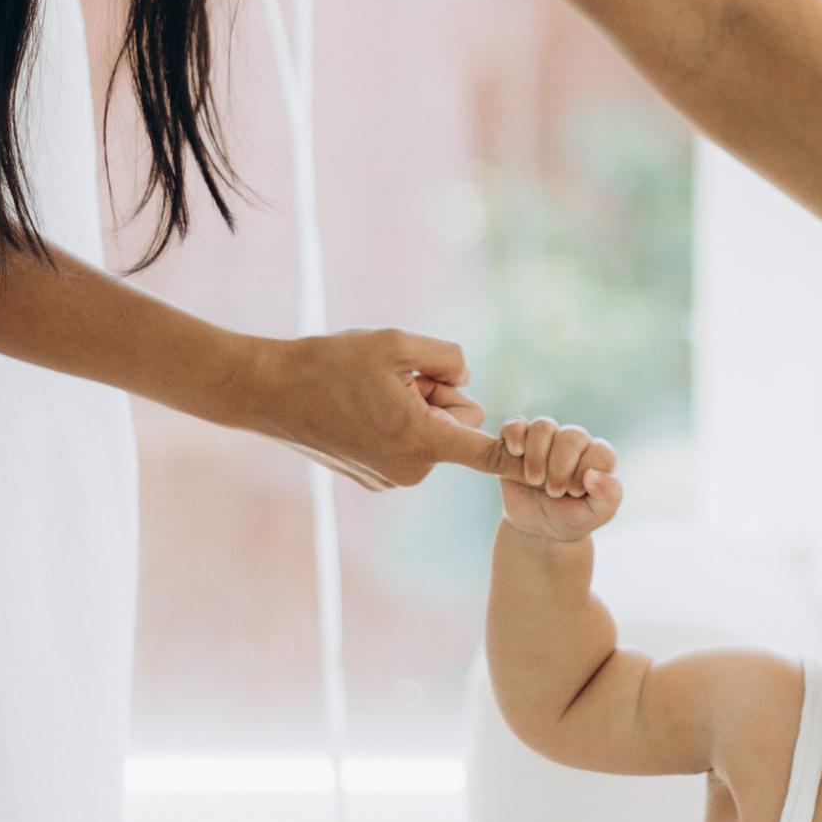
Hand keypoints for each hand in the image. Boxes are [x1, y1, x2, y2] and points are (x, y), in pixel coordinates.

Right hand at [248, 329, 504, 491]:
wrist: (268, 392)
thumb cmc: (329, 363)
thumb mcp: (396, 342)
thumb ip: (448, 356)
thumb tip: (466, 377)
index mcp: (422, 441)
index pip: (489, 454)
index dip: (522, 459)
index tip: (553, 478)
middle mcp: (410, 470)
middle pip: (459, 426)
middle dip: (440, 397)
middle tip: (399, 377)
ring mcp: (389, 479)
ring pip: (430, 434)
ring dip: (413, 408)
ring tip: (371, 390)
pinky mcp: (371, 478)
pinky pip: (405, 444)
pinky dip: (393, 423)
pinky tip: (358, 406)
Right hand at [495, 413, 623, 544]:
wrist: (536, 527)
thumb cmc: (570, 517)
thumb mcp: (595, 514)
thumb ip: (608, 495)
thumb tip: (594, 475)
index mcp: (597, 457)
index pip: (600, 451)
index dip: (586, 470)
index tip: (574, 492)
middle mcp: (573, 443)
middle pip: (572, 437)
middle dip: (561, 466)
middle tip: (553, 492)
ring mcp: (545, 439)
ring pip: (544, 427)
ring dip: (537, 454)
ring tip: (534, 480)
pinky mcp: (518, 440)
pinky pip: (516, 424)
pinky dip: (514, 434)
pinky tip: (516, 452)